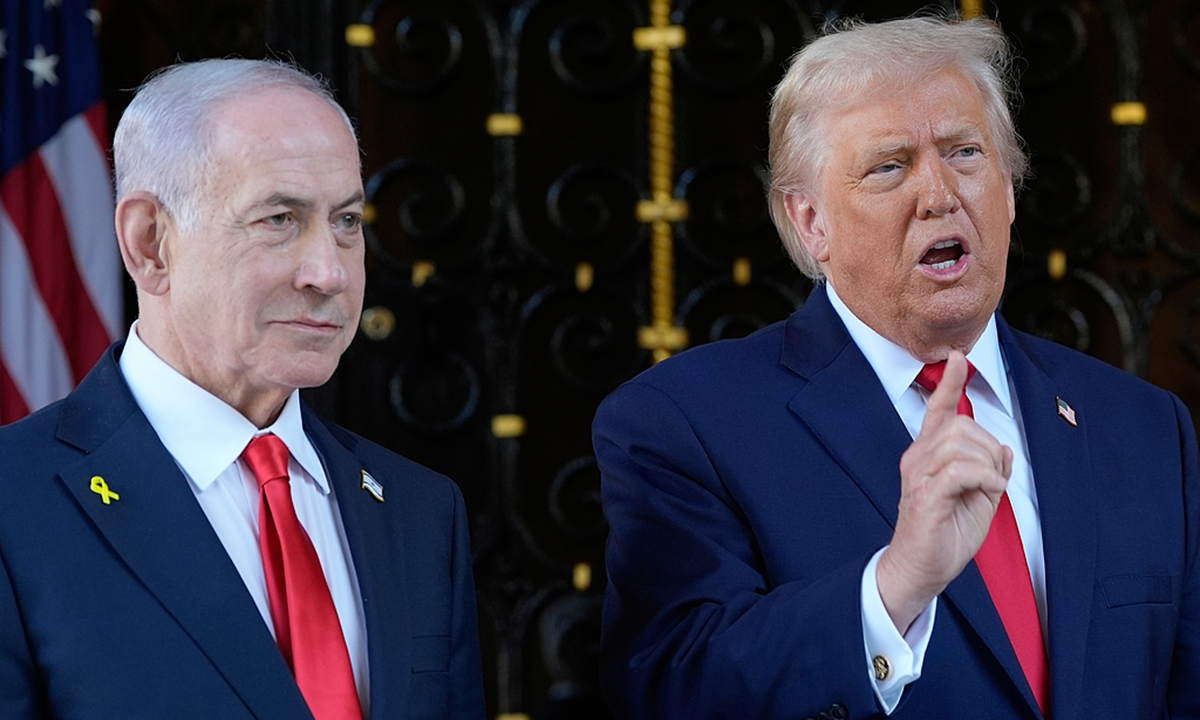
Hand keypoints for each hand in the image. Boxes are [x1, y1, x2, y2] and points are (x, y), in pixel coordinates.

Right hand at [875, 351, 1013, 632]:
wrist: (920, 569)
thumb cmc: (945, 535)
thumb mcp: (977, 498)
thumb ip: (989, 471)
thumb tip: (1008, 450)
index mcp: (927, 455)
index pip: (939, 411)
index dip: (950, 383)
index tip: (958, 357)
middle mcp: (918, 458)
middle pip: (961, 426)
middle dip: (991, 446)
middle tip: (996, 477)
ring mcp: (919, 475)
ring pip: (961, 444)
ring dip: (988, 464)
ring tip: (989, 489)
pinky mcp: (925, 495)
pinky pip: (960, 469)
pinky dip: (984, 477)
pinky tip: (987, 492)